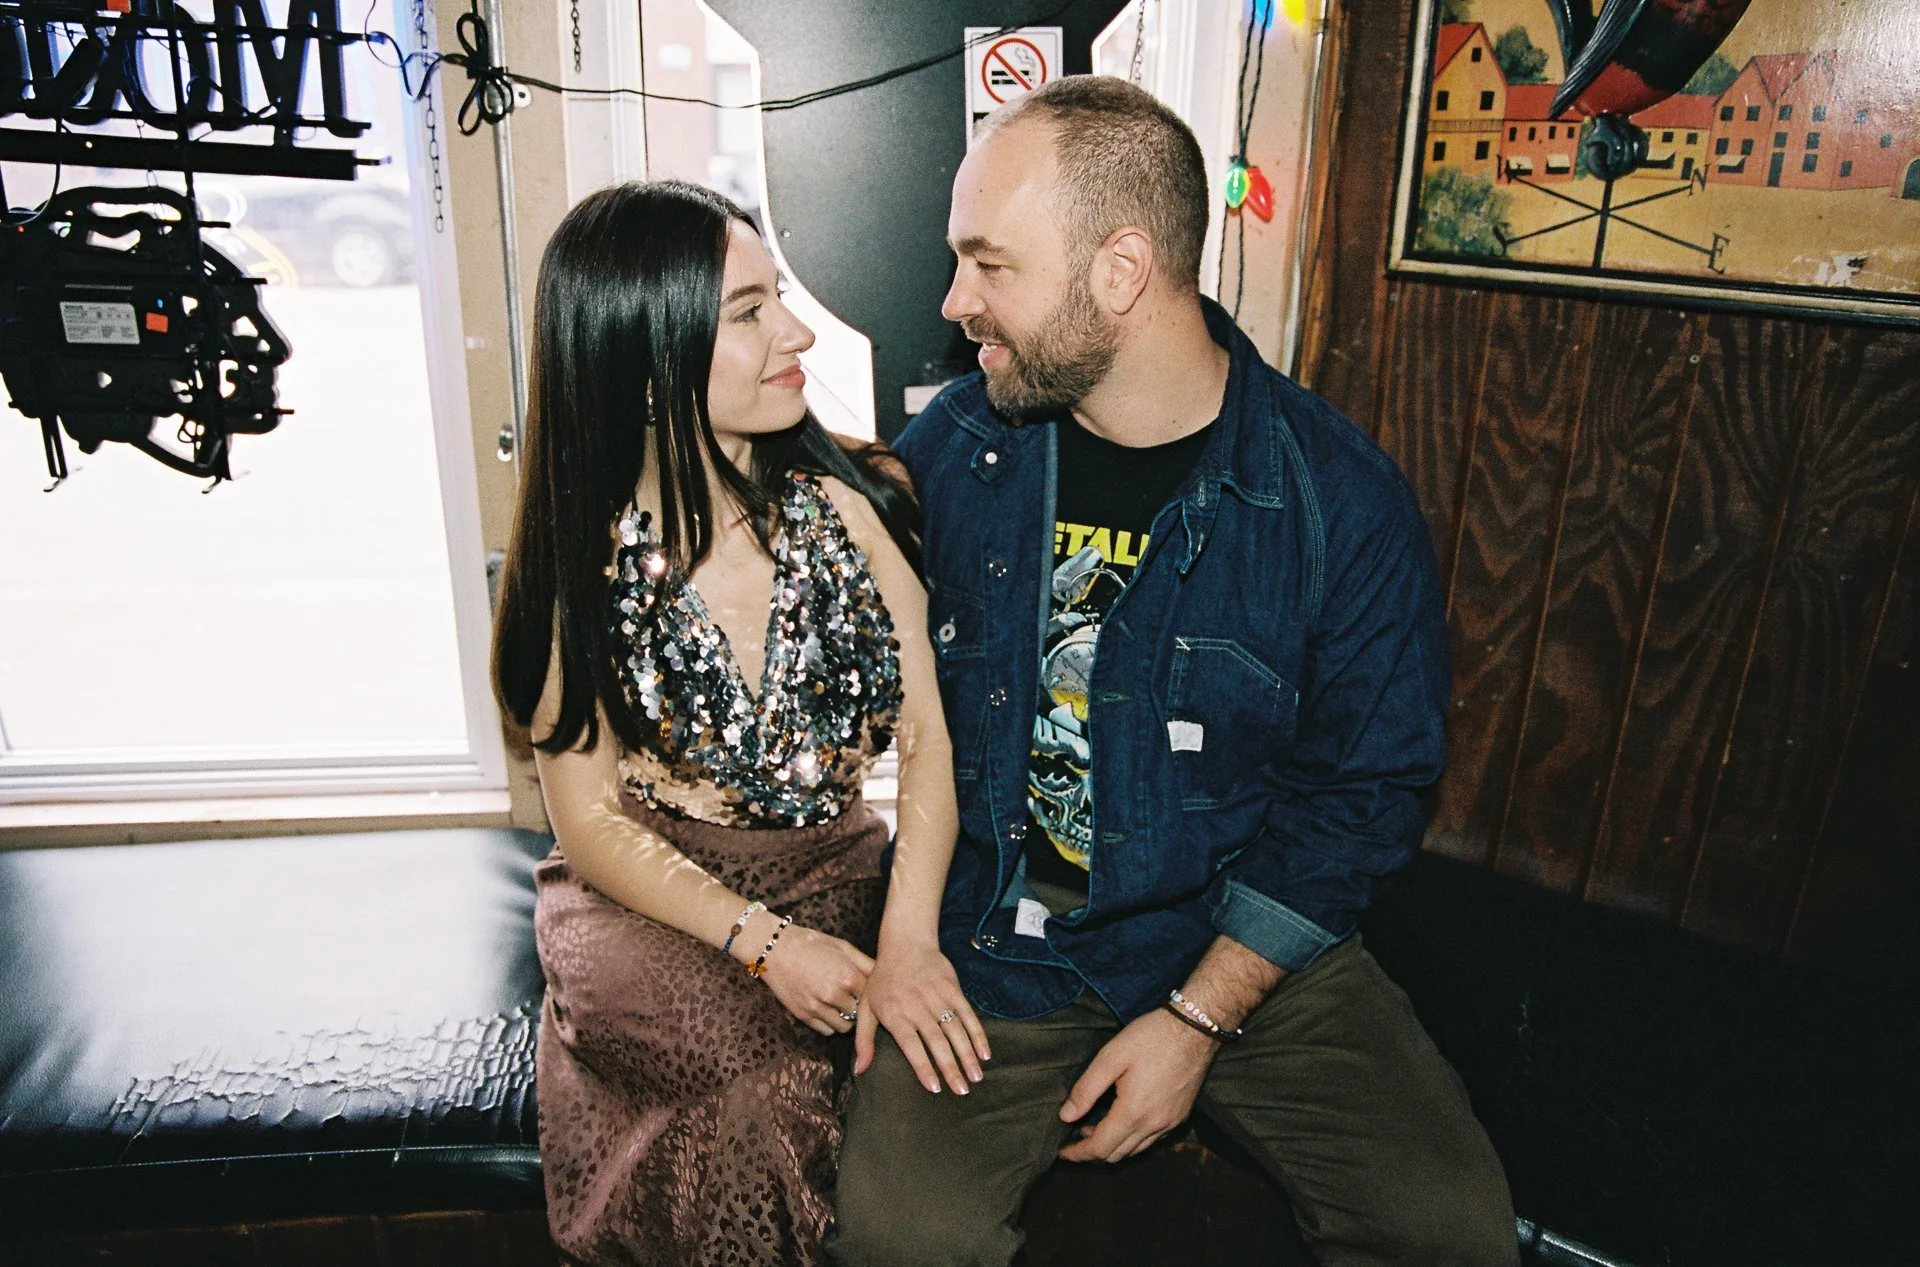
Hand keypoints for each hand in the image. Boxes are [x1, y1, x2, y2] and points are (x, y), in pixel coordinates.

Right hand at [748, 917, 874, 1036]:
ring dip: (846, 1017)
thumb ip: (865, 963)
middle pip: (860, 1013)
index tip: (866, 988)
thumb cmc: (811, 943)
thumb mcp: (842, 947)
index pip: (871, 995)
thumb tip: (884, 975)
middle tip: (854, 997)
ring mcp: (817, 1007)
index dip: (870, 992)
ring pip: (845, 1026)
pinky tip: (828, 1009)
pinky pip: (827, 1031)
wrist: (775, 948)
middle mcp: (833, 994)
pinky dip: (831, 1023)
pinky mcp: (803, 1016)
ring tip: (842, 1004)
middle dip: (858, 1005)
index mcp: (847, 975)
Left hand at [855, 936, 990, 1094]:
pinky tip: (985, 1054)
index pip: (912, 1046)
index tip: (936, 1088)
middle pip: (937, 1042)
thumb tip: (859, 1071)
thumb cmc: (882, 981)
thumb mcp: (866, 1009)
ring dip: (968, 1055)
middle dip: (951, 1068)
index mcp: (895, 1014)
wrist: (905, 943)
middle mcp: (917, 1006)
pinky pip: (968, 1014)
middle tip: (962, 1091)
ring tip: (976, 1078)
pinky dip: (978, 1034)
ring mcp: (936, 996)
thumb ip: (864, 1041)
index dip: (924, 1067)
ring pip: (955, 1030)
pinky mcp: (952, 988)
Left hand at [1057, 1009, 1214, 1161]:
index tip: (1063, 1152)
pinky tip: (1123, 1121)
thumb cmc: (1150, 1037)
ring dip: (1113, 1146)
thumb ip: (1086, 1089)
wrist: (1195, 1028)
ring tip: (1094, 1128)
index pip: (1100, 1148)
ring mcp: (1170, 1123)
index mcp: (1134, 1112)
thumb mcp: (1111, 1056)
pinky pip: (1152, 1140)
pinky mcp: (1180, 1116)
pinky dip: (1132, 1139)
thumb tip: (1066, 1116)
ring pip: (1135, 1150)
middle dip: (1093, 1153)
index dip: (1078, 1154)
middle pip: (1117, 1155)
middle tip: (1074, 1139)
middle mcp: (1154, 1125)